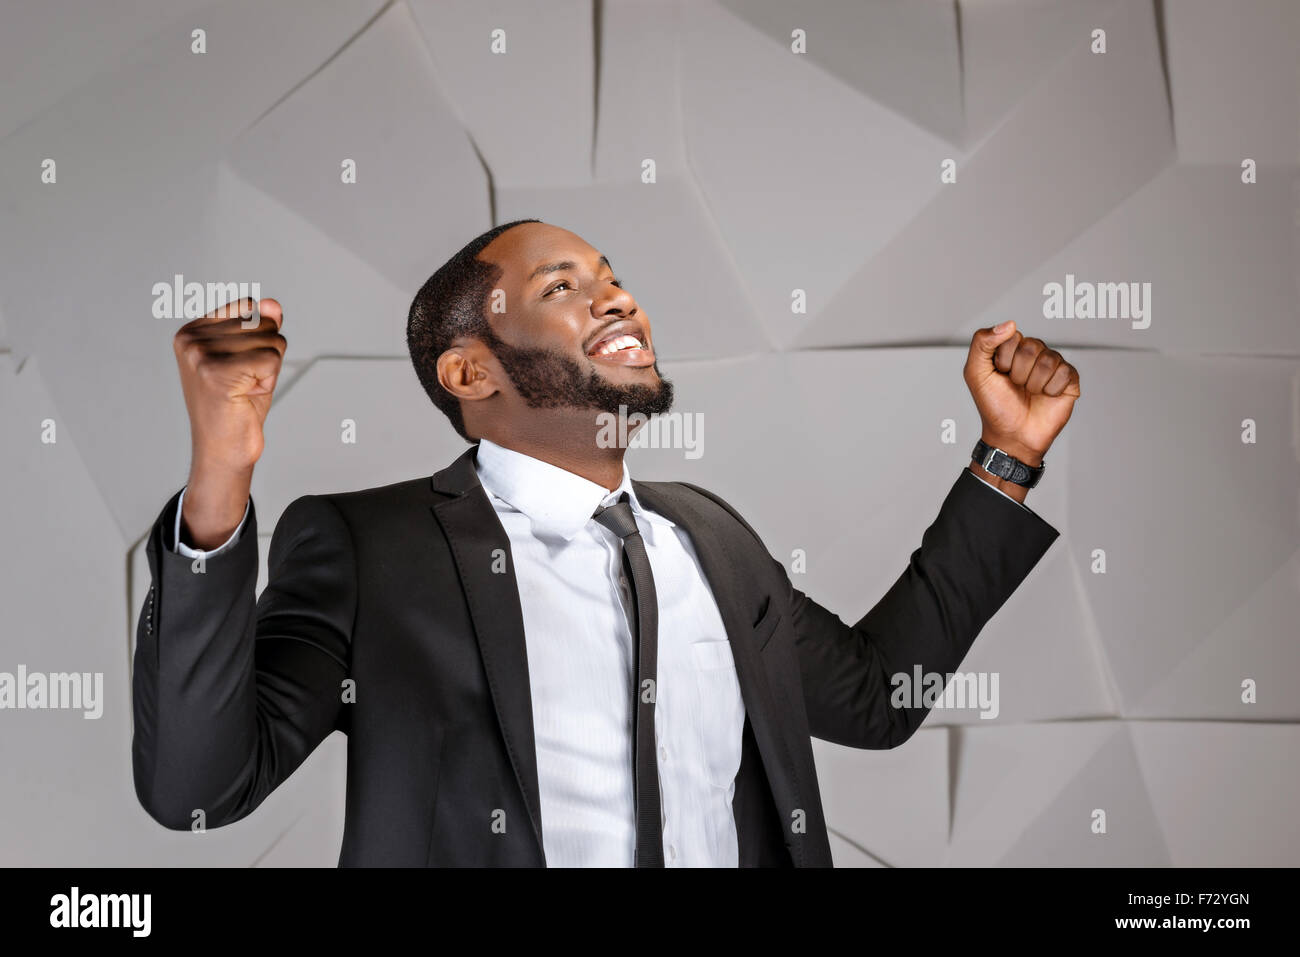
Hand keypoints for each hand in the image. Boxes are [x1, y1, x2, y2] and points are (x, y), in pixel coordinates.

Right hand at [173, 297, 284, 547]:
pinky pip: (271, 360)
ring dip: (267, 370)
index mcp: (193, 330)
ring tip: (243, 390)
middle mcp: (191, 338)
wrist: (224, 449)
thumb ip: (262, 326)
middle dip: (266, 356)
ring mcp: (200, 354)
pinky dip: (268, 381)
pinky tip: (246, 396)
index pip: (251, 307)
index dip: (259, 339)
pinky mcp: (215, 372)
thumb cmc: (237, 405)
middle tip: (243, 382)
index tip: (239, 366)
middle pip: (264, 324)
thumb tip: (273, 304)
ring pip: (271, 341)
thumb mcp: (253, 357)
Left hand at [963, 321, 1080, 465]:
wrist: (1012, 436)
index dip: (1003, 360)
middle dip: (1019, 373)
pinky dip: (1051, 390)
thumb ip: (982, 343)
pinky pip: (1065, 372)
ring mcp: (1053, 365)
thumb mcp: (975, 373)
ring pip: (1049, 360)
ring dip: (1034, 383)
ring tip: (1029, 393)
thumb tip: (1009, 324)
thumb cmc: (994, 406)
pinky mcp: (1069, 379)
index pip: (1012, 337)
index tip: (999, 375)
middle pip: (1032, 347)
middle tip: (1015, 387)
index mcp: (1012, 347)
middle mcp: (1034, 352)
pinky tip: (1046, 397)